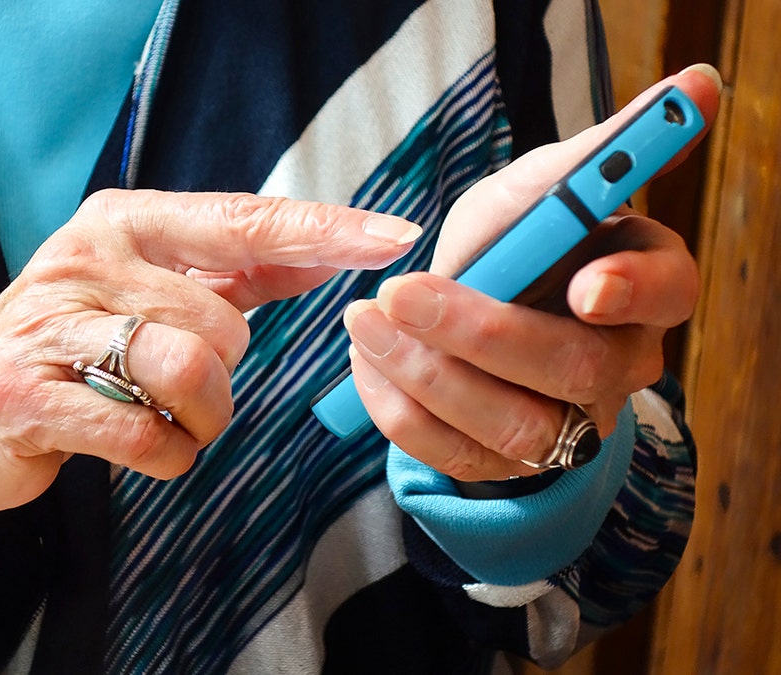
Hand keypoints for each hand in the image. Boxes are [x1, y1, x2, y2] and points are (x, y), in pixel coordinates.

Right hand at [0, 190, 420, 547]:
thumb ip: (233, 269)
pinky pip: (142, 435)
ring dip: (198, 419)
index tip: (395, 237)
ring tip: (165, 420)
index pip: (240, 220)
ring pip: (186, 371)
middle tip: (183, 389)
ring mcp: (44, 326)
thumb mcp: (144, 289)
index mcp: (120, 222)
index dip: (321, 231)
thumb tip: (327, 251)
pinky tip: (132, 445)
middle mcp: (79, 258)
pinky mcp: (21, 395)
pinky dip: (162, 456)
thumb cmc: (69, 348)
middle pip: (222, 320)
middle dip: (225, 376)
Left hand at [343, 65, 722, 481]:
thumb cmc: (509, 246)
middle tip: (402, 292)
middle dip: (479, 332)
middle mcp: (617, 364)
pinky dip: (398, 410)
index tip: (582, 284)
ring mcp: (566, 424)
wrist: (456, 314)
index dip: (632, 291)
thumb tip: (694, 86)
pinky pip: (456, 456)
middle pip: (574, 369)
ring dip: (425, 375)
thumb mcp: (532, 191)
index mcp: (641, 286)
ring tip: (363, 321)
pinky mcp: (507, 464)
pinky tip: (364, 362)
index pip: (668, 291)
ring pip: (512, 425)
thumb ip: (591, 156)